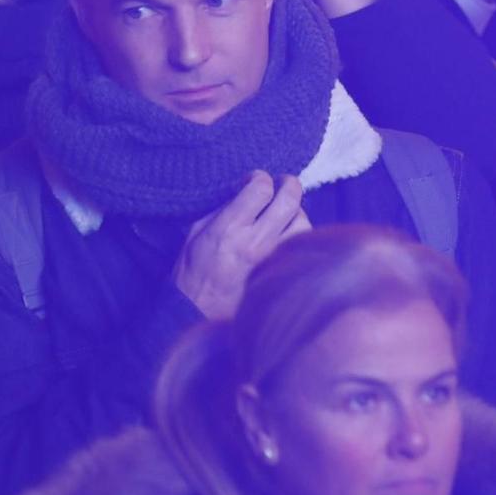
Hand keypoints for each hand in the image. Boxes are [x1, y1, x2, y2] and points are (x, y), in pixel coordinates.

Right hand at [174, 171, 309, 319]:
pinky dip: (298, 235)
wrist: (197, 317)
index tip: (254, 181)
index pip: (261, 188)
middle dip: (288, 184)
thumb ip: (222, 210)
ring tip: (284, 213)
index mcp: (229, 229)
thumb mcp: (196, 234)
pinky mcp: (282, 274)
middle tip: (282, 184)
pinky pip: (301, 246)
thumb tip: (243, 192)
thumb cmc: (192, 275)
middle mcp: (255, 242)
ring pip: (303, 222)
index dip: (260, 178)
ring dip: (295, 212)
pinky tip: (287, 236)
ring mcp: (273, 260)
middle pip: (290, 199)